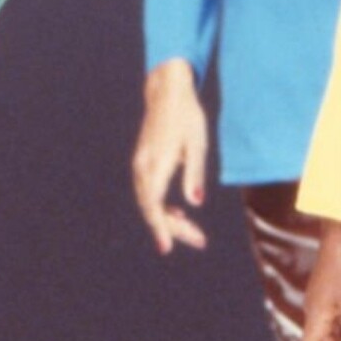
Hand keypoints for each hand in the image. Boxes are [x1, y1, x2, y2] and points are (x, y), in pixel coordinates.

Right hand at [130, 60, 211, 254]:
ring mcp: (140, 164)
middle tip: (200, 241)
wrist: (167, 93)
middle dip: (173, 228)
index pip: (153, 203)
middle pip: (151, 207)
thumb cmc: (187, 116)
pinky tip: (178, 213)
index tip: (167, 248)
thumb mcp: (197, 144)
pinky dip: (161, 207)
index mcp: (157, 162)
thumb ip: (195, 174)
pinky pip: (148, 192)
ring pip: (148, 202)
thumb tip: (196, 202)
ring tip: (193, 232)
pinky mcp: (143, 163)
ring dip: (168, 219)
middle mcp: (143, 166)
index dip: (160, 227)